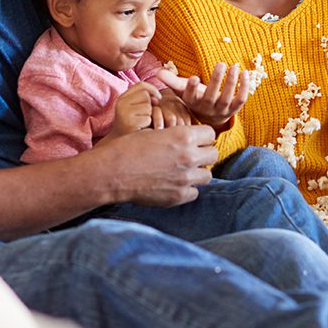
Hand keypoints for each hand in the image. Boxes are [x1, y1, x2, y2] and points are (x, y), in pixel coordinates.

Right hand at [92, 124, 217, 206]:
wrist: (113, 172)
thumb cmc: (128, 147)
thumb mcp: (154, 131)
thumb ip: (175, 135)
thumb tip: (188, 139)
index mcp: (183, 136)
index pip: (210, 134)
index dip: (202, 137)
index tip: (195, 141)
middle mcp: (189, 156)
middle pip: (214, 154)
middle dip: (204, 154)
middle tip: (192, 156)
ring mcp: (185, 178)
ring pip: (208, 175)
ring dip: (198, 173)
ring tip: (184, 172)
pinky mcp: (178, 196)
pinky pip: (194, 193)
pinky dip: (187, 189)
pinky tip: (175, 185)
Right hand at [111, 82, 160, 136]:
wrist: (121, 144)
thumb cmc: (134, 124)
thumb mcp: (137, 108)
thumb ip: (146, 98)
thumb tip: (158, 98)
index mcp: (123, 97)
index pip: (141, 85)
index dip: (152, 89)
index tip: (158, 98)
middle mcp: (121, 103)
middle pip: (145, 95)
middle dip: (150, 105)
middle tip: (144, 115)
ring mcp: (124, 113)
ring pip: (148, 107)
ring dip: (150, 115)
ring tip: (142, 122)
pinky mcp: (129, 123)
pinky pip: (147, 118)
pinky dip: (148, 124)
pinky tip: (141, 128)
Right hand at [156, 63, 249, 130]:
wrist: (210, 117)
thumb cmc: (195, 98)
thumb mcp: (182, 90)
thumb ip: (171, 80)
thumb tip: (158, 72)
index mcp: (193, 103)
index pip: (190, 97)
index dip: (192, 88)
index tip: (194, 78)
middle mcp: (206, 108)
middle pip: (211, 96)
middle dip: (216, 80)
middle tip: (220, 64)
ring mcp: (221, 110)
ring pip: (227, 98)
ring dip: (231, 83)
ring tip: (234, 67)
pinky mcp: (233, 109)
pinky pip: (240, 100)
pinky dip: (244, 88)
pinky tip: (245, 74)